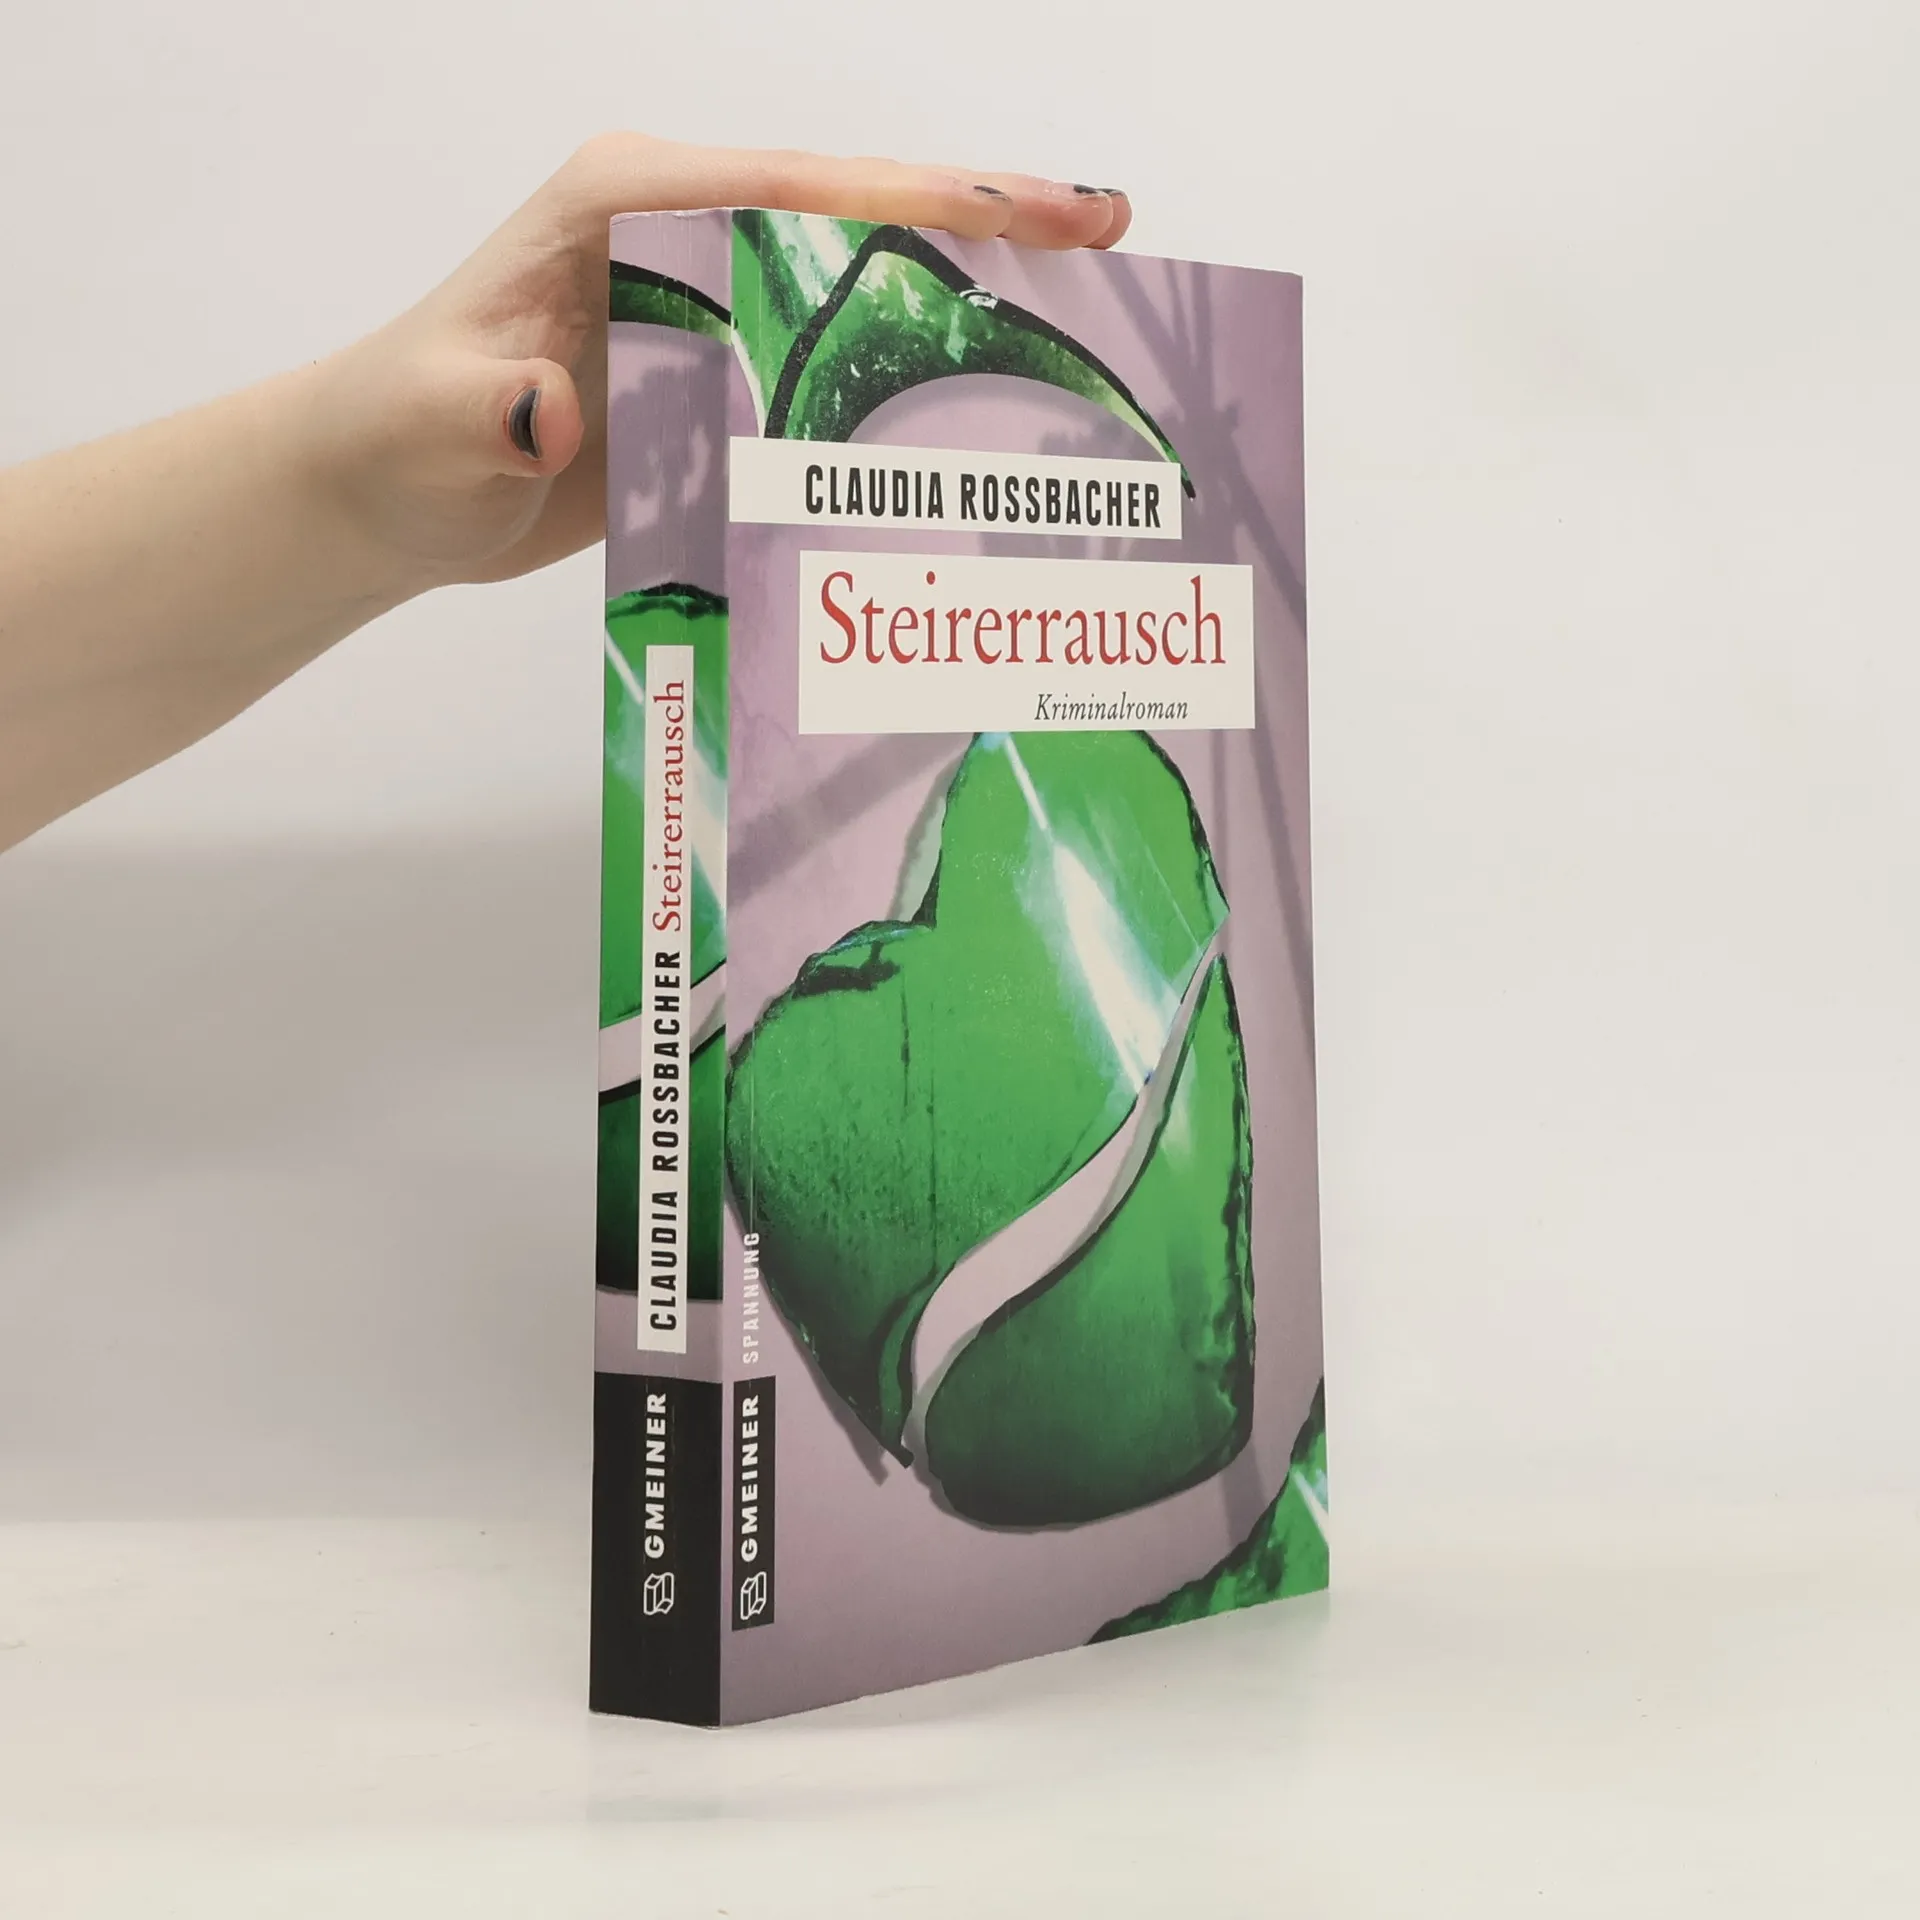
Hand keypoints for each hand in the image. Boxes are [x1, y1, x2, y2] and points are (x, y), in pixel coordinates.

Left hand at [312, 137, 1132, 591]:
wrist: (386, 487)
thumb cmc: (398, 435)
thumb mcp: (432, 422)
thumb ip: (488, 409)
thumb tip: (550, 411)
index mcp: (626, 202)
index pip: (796, 186)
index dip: (924, 197)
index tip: (1034, 211)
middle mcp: (681, 229)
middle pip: (856, 209)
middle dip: (985, 217)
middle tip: (1108, 232)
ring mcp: (707, 293)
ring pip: (861, 274)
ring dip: (971, 286)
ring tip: (1089, 303)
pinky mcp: (719, 361)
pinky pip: (836, 354)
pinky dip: (916, 366)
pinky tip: (989, 394)